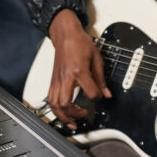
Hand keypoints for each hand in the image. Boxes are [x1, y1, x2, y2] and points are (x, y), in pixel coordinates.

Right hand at [47, 9, 111, 128]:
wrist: (65, 34)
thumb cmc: (80, 43)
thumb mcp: (96, 58)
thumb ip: (101, 78)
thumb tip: (106, 94)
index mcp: (79, 71)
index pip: (90, 92)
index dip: (97, 97)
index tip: (100, 96)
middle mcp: (66, 77)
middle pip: (65, 104)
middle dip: (74, 115)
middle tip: (83, 116)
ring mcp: (57, 79)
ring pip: (54, 104)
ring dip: (62, 116)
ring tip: (71, 122)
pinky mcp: (53, 80)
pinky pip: (50, 98)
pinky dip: (55, 109)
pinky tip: (62, 113)